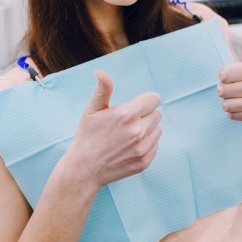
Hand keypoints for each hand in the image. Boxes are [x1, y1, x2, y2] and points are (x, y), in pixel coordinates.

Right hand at [68, 70, 161, 187]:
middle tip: (127, 122)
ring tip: (127, 135)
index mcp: (126, 114)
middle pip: (157, 113)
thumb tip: (100, 72)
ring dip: (147, 129)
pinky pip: (155, 144)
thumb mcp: (91, 110)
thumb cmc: (87, 136)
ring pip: (157, 129)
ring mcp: (142, 148)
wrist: (84, 169)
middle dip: (145, 114)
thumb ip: (102, 89)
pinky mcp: (144, 161)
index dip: (144, 101)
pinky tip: (130, 146)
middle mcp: (137, 131)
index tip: (134, 106)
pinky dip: (146, 143)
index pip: (154, 98)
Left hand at [217, 15, 241, 120]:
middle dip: (223, 89)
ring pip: (226, 105)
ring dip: (226, 101)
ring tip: (234, 95)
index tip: (228, 74)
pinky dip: (232, 112)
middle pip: (223, 90)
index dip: (223, 74)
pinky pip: (233, 116)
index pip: (224, 74)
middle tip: (231, 86)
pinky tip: (240, 104)